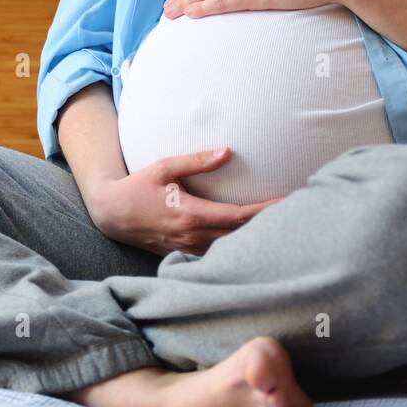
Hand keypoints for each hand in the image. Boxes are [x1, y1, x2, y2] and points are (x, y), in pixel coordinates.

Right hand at [87, 147, 282, 256]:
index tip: (287, 202)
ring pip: (230, 248)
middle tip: (294, 213)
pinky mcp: (185, 255)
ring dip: (253, 238)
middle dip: (267, 226)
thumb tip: (228, 151)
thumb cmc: (139, 187)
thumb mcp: (164, 167)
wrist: (112, 215)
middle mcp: (193, 236)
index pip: (238, 216)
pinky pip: (217, 254)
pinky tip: (250, 239)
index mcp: (191, 214)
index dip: (265, 211)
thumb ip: (196, 160)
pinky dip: (236, 246)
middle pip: (240, 235)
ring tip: (279, 226)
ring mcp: (189, 249)